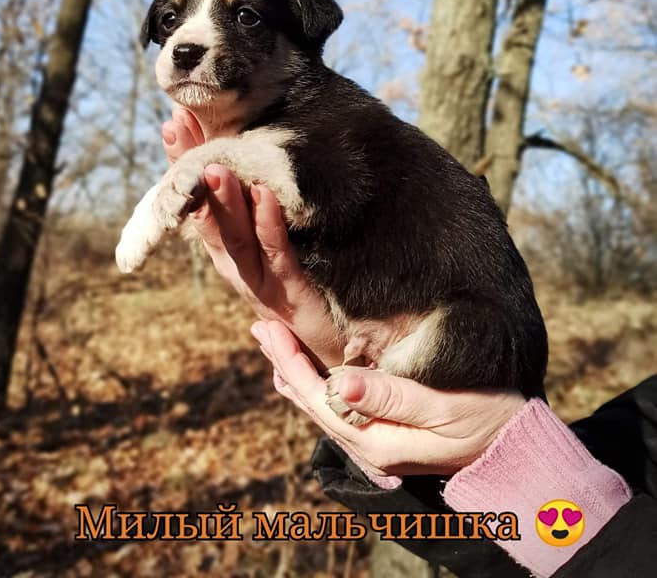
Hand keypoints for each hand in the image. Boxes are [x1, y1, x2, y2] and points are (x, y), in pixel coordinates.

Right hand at [161, 108, 344, 369]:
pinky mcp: (291, 295)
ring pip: (233, 238)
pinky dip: (269, 225)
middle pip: (206, 215)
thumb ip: (257, 211)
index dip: (184, 163)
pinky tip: (265, 197)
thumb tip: (246, 162)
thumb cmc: (301, 293)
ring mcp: (260, 283)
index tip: (175, 122)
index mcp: (228, 252)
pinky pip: (278, 256)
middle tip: (180, 130)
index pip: (198, 201)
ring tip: (217, 166)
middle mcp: (235, 267)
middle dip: (191, 172)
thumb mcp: (273, 246)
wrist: (335, 347)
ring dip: (223, 201)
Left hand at [254, 318, 524, 477]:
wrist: (514, 447)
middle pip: (312, 401)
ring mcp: (375, 443)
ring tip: (273, 343)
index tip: (271, 328)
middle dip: (284, 362)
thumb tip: (339, 383)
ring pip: (321, 406)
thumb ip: (390, 396)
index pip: (318, 396)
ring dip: (295, 372)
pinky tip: (305, 375)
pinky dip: (316, 385)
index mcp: (376, 439)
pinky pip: (338, 410)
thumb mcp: (441, 405)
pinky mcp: (385, 434)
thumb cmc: (486, 415)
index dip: (291, 361)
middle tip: (260, 326)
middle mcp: (368, 446)